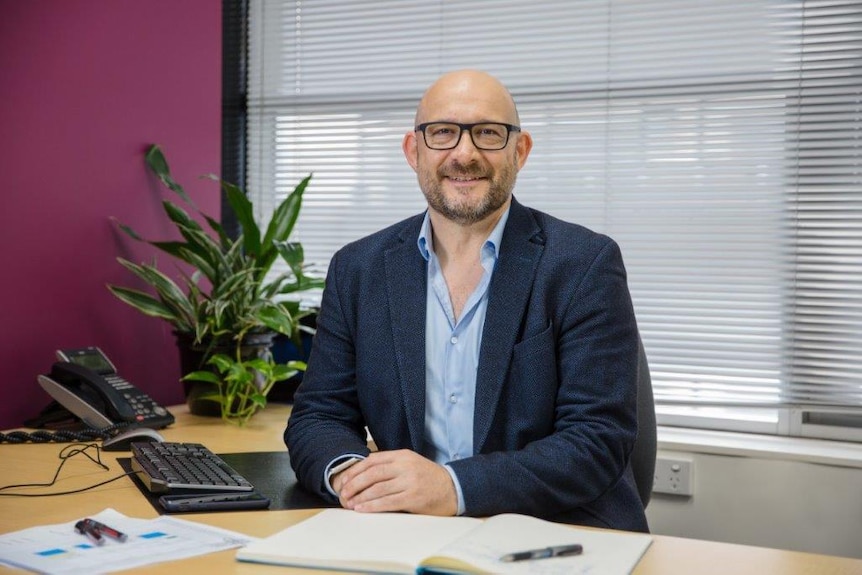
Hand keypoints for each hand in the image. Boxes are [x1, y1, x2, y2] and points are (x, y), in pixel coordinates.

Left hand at [334, 449, 457, 515]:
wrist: (453, 488)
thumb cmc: (428, 478)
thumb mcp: (410, 464)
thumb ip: (390, 465)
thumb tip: (362, 473)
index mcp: (402, 455)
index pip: (373, 460)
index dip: (355, 470)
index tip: (344, 479)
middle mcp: (405, 466)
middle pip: (373, 473)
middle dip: (354, 484)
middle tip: (343, 493)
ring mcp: (410, 481)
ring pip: (378, 488)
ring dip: (361, 497)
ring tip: (350, 503)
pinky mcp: (413, 497)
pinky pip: (388, 502)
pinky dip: (373, 506)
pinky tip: (363, 509)